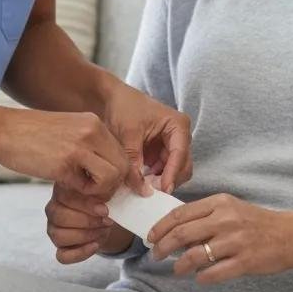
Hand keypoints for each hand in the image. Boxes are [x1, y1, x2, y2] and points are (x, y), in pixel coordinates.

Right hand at [0, 106, 144, 197]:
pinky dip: (82, 193)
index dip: (120, 173)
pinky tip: (67, 185)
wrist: (2, 129)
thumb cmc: (31, 133)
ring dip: (101, 190)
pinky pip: (88, 187)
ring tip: (83, 188)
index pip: (123, 152)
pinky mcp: (64, 164)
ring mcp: (79, 146)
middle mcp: (92, 131)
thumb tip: (108, 169)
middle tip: (98, 192)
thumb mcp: (68, 130)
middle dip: (114, 184)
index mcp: (94, 122)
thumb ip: (89, 144)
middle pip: (123, 165)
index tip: (112, 186)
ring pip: (112, 176)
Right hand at [44, 182, 134, 263]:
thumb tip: (144, 190)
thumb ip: (127, 180)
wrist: (106, 216)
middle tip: (106, 220)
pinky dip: (80, 253)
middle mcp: (54, 207)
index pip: (64, 195)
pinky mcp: (60, 247)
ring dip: (84, 235)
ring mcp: (54, 228)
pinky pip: (62, 256)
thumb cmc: (106, 197)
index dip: (85, 204)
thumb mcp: (115, 185)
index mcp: (63, 188)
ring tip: (102, 230)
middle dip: (87, 221)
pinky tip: (95, 245)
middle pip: (59, 216)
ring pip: (58, 235)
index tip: (106, 209)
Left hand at [100, 78, 192, 194]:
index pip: (180, 154)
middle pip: (182, 166)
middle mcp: (179, 136)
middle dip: (169, 179)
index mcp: (177, 125)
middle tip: (151, 193)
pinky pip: (161, 170)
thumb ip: (135, 161)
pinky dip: (153, 178)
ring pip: (173, 171)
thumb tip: (141, 188)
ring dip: (160, 181)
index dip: (172, 174)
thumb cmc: (123, 107)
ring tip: (143, 188)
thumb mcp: (129, 134)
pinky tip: (140, 183)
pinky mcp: (159, 152)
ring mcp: (170, 145)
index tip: (163, 190)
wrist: (109, 98)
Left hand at [146, 194, 292, 284]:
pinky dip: (202, 277)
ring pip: (195, 255)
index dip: (160, 226)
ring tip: (176, 269)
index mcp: (220, 202)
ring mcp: (235, 241)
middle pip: (182, 234)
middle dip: (163, 246)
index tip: (150, 236)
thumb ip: (205, 215)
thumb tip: (174, 230)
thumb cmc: (254, 222)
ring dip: (180, 265)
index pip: (180, 214)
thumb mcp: (230, 208)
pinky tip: (199, 278)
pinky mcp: (245, 262)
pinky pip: (214, 273)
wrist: (289, 235)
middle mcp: (226, 219)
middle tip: (155, 254)